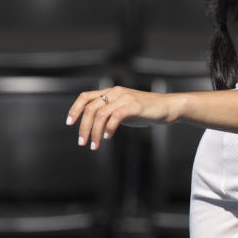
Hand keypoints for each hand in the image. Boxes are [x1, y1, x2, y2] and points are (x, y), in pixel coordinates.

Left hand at [66, 86, 180, 149]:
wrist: (168, 107)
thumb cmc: (146, 110)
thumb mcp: (124, 109)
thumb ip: (110, 112)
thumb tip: (94, 124)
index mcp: (111, 92)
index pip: (86, 97)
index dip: (75, 109)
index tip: (70, 123)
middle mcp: (116, 93)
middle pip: (91, 109)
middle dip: (83, 128)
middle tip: (82, 142)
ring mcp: (125, 98)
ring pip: (101, 115)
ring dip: (94, 132)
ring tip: (94, 145)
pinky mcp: (134, 106)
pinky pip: (115, 117)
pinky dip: (109, 129)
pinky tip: (108, 137)